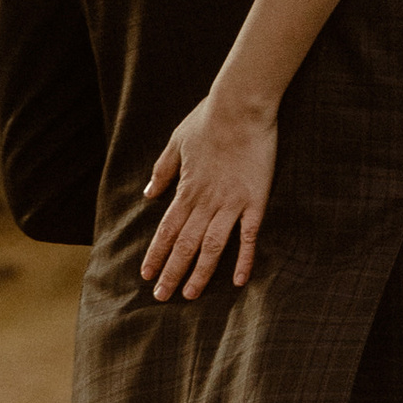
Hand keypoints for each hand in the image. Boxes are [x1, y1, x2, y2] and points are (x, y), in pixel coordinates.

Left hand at [140, 90, 276, 299]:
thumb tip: (148, 194)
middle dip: (171, 272)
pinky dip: (244, 260)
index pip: (167, 230)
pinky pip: (249, 237)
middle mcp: (205, 201)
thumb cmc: (208, 119)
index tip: (146, 274)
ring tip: (190, 294)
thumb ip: (162, 171)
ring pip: (212, 247)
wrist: (240, 106)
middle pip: (185, 245)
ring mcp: (231, 203)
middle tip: (162, 297)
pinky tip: (239, 281)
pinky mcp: (256, 201)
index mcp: (186, 189)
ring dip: (200, 273)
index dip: (156, 254)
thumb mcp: (176, 142)